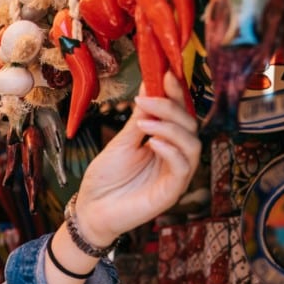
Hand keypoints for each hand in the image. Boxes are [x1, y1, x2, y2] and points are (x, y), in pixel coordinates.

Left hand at [74, 71, 201, 246]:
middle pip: (190, 125)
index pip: (180, 113)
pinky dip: (170, 151)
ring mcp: (176, 174)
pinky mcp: (172, 191)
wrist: (91, 209)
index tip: (166, 73)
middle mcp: (175, 156)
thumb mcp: (121, 142)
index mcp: (165, 141)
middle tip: (148, 99)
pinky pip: (182, 167)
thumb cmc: (105, 177)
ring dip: (171, 128)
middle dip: (171, 108)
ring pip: (192, 144)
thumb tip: (150, 85)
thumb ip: (139, 117)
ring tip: (145, 122)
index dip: (177, 94)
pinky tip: (153, 143)